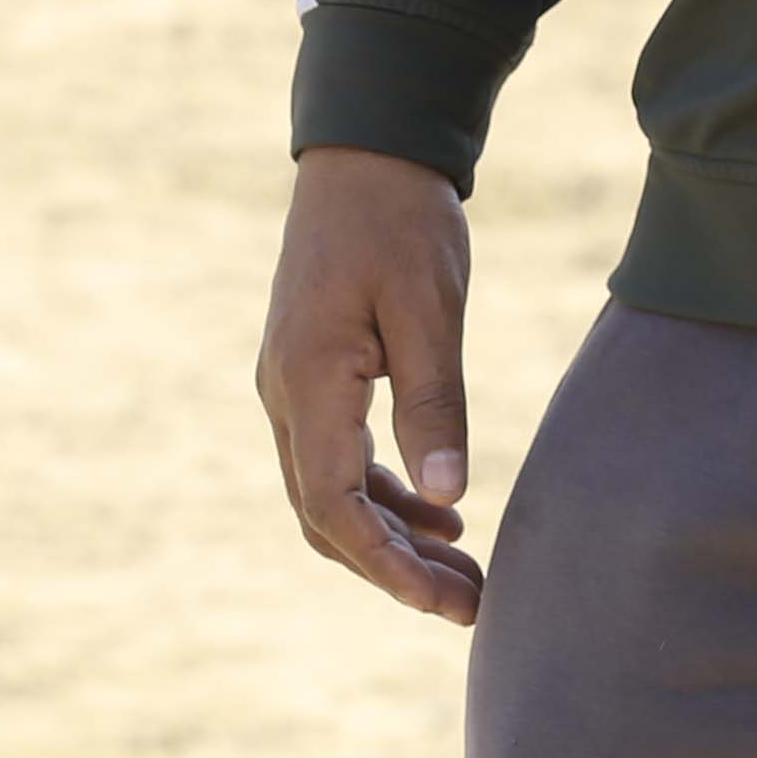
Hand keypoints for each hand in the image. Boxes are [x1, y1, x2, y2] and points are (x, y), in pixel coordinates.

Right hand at [256, 145, 483, 625]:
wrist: (366, 150)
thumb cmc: (402, 218)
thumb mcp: (430, 306)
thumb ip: (435, 401)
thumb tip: (450, 496)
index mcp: (308, 380)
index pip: (332, 505)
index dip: (385, 564)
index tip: (443, 601)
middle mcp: (284, 395)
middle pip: (326, 516)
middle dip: (394, 569)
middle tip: (472, 607)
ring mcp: (292, 387)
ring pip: (331, 494)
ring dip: (392, 539)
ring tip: (466, 574)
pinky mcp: (312, 376)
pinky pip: (338, 459)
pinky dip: (386, 495)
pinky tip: (442, 513)